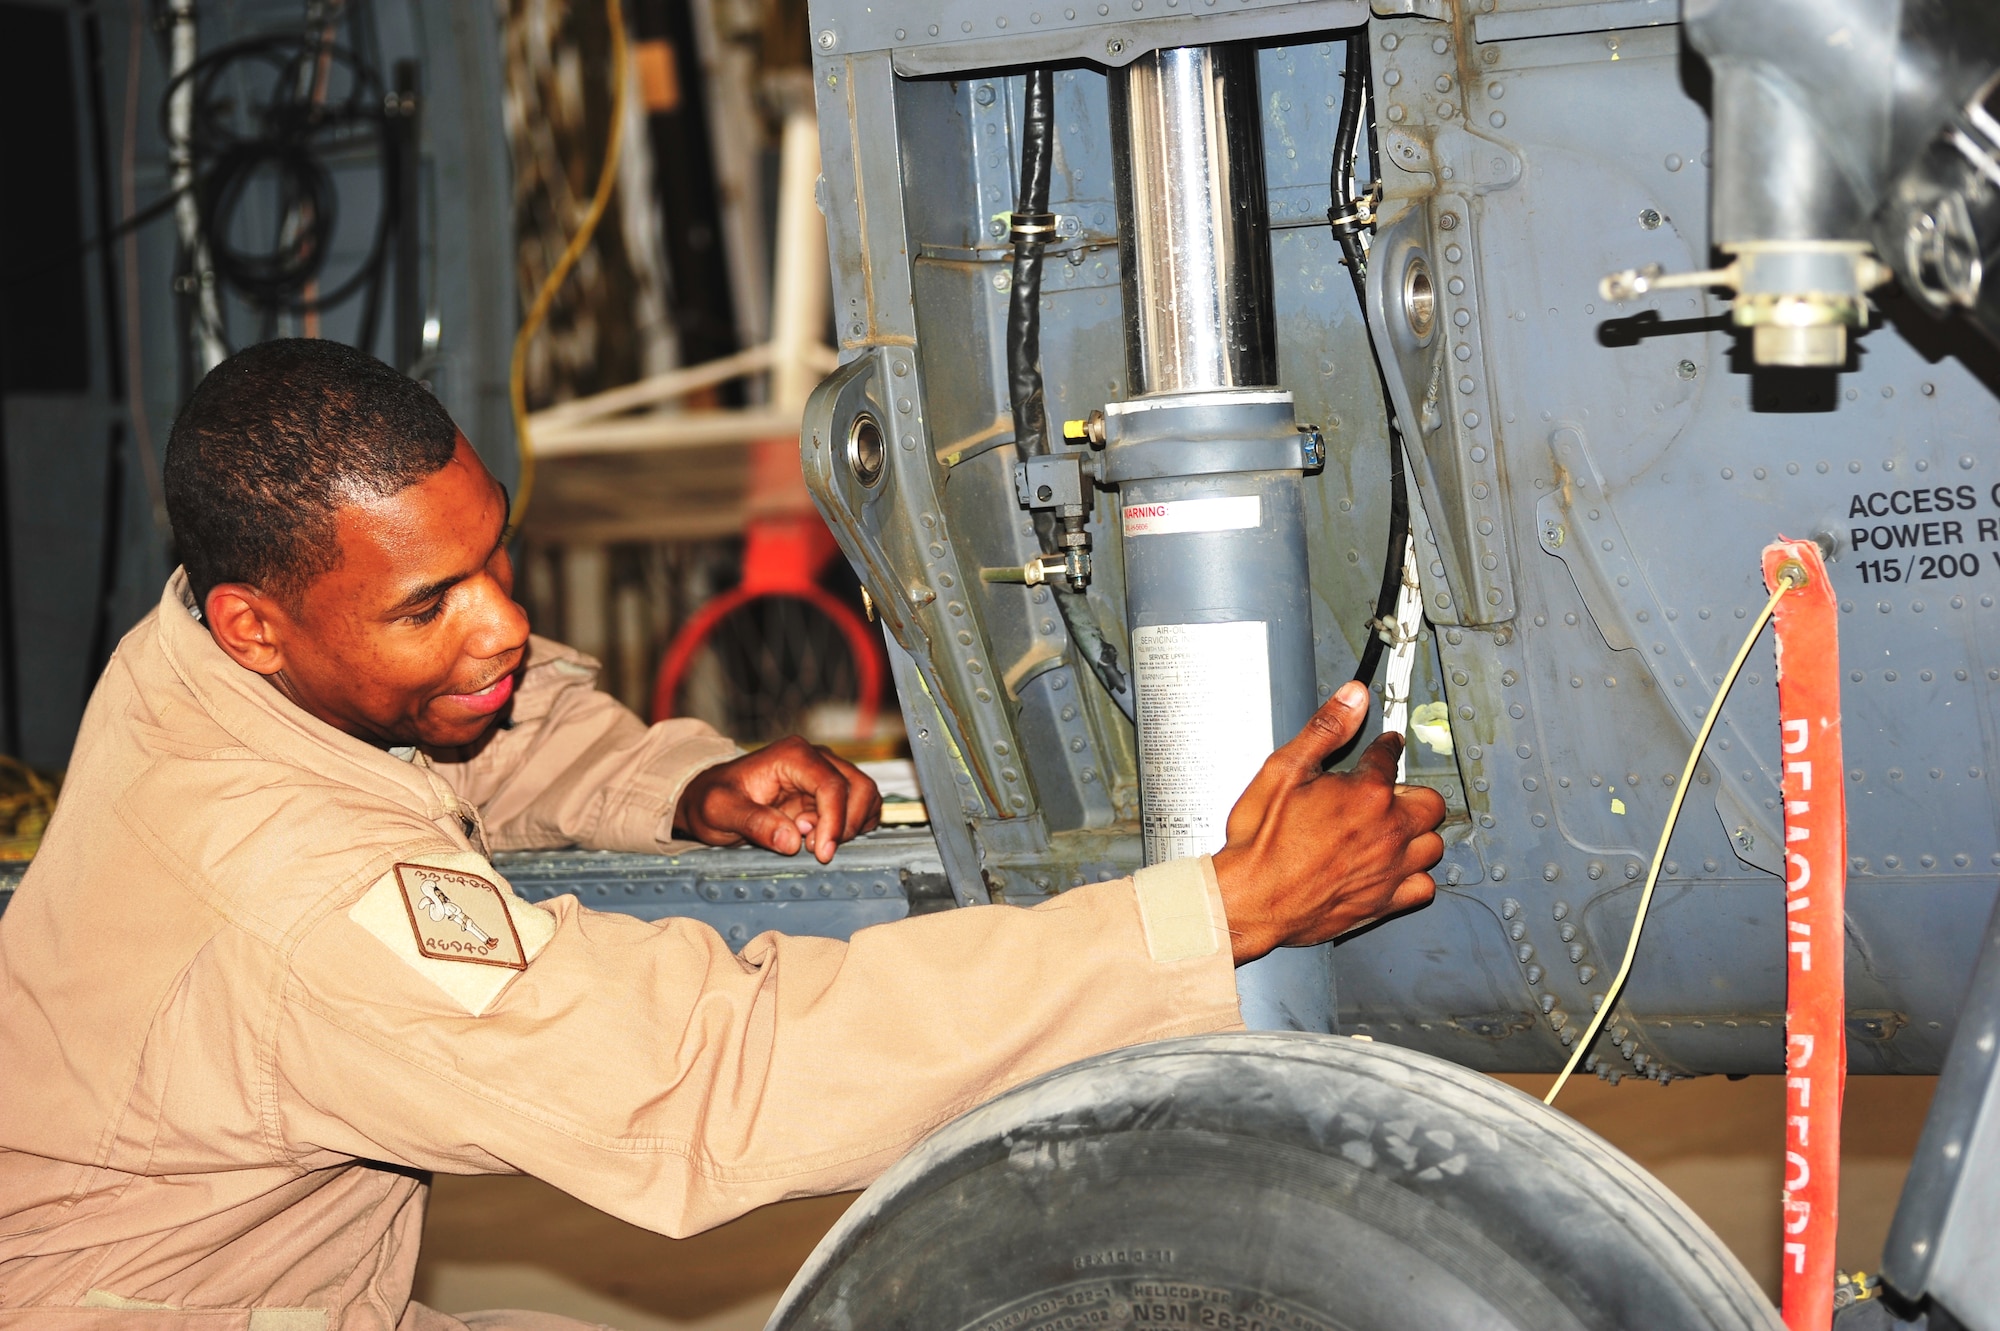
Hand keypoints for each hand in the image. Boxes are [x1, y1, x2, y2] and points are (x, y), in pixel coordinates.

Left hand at [673, 737, 881, 862]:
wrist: (711, 798)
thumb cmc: (712, 799)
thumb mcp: (720, 811)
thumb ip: (754, 823)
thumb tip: (791, 840)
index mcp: (792, 755)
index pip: (832, 785)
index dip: (834, 822)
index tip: (823, 853)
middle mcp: (815, 758)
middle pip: (859, 788)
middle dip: (846, 825)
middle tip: (815, 849)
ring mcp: (825, 772)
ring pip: (866, 796)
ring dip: (850, 826)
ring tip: (814, 843)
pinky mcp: (830, 790)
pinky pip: (860, 806)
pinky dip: (851, 826)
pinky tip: (821, 838)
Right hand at [1211, 681, 1446, 963]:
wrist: (1250, 899)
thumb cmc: (1261, 842)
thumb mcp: (1283, 770)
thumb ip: (1325, 730)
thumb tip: (1353, 697)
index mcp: (1367, 794)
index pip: (1389, 757)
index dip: (1386, 748)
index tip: (1385, 747)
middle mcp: (1388, 831)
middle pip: (1429, 803)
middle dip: (1411, 792)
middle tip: (1388, 793)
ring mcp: (1390, 869)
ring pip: (1432, 845)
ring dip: (1417, 833)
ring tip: (1394, 828)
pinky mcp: (1385, 902)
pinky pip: (1424, 887)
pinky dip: (1415, 876)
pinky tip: (1396, 868)